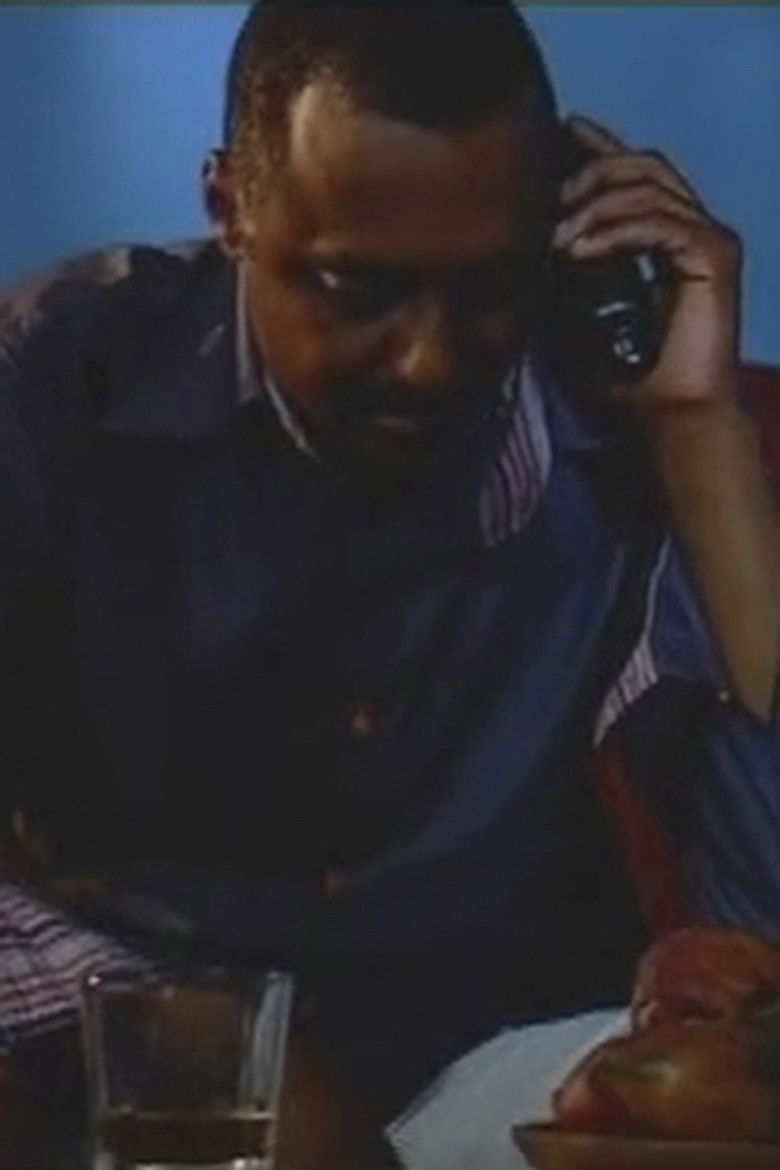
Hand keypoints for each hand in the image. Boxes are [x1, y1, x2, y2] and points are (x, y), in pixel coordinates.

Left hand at [552, 114, 741, 414]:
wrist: (666, 417)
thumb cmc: (627, 377)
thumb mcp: (580, 312)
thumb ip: (567, 269)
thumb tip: (526, 236)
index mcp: (667, 238)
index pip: (635, 172)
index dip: (600, 145)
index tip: (560, 129)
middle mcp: (694, 230)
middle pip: (644, 164)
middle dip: (591, 172)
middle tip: (552, 202)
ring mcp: (709, 240)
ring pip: (649, 187)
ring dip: (595, 206)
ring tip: (559, 240)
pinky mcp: (715, 258)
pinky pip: (661, 222)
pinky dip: (615, 231)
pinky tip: (580, 251)